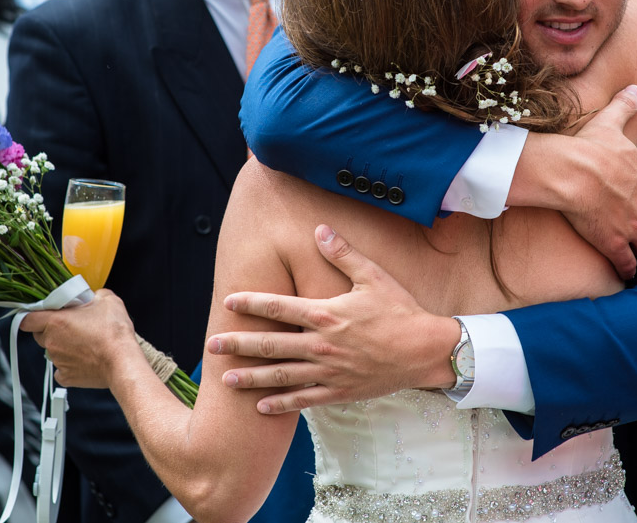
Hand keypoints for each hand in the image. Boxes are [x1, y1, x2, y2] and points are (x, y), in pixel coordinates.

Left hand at [21, 289, 138, 387]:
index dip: (32, 316)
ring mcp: (58, 361)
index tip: (39, 315)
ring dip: (63, 347)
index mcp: (56, 322)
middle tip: (71, 326)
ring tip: (84, 344)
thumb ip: (95, 295)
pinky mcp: (66, 377)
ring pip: (52, 352)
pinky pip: (61, 370)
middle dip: (51, 330)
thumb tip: (94, 296)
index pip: (27, 319)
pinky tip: (84, 359)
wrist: (123, 361)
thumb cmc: (114, 332)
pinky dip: (69, 365)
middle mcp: (52, 342)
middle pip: (40, 335)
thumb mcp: (108, 300)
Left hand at [209, 225, 458, 413]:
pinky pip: (304, 400)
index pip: (278, 308)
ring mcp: (328, 372)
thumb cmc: (400, 310)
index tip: (228, 302)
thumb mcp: (373, 276)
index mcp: (326, 314)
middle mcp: (321, 345)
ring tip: (226, 378)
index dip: (250, 304)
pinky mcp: (339, 391)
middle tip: (211, 345)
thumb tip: (319, 229)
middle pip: (270, 344)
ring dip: (251, 377)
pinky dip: (281, 404)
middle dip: (238, 344)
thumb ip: (343, 253)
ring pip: (281, 376)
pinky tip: (261, 406)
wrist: (425, 350)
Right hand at [511, 85, 636, 278]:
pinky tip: (623, 271)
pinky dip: (626, 267)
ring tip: (635, 249)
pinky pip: (627, 263)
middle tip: (635, 223)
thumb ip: (625, 106)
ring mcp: (631, 227)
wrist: (572, 173)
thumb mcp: (611, 122)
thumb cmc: (590, 147)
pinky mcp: (615, 244)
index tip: (636, 192)